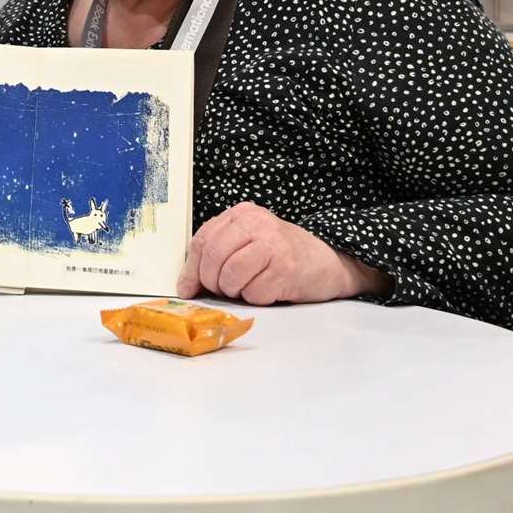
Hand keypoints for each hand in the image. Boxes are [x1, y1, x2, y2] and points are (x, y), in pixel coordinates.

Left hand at [180, 203, 388, 305]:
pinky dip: (257, 298)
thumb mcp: (247, 243)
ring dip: (235, 291)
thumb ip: (217, 255)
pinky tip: (270, 289)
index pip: (202, 240)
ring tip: (250, 286)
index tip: (188, 288)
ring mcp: (272, 244)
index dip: (191, 269)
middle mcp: (256, 223)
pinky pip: (254, 293)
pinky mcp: (286, 268)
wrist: (328, 260)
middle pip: (212, 257)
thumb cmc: (282, 255)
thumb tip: (185, 286)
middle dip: (212, 282)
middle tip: (225, 289)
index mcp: (242, 214)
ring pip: (230, 277)